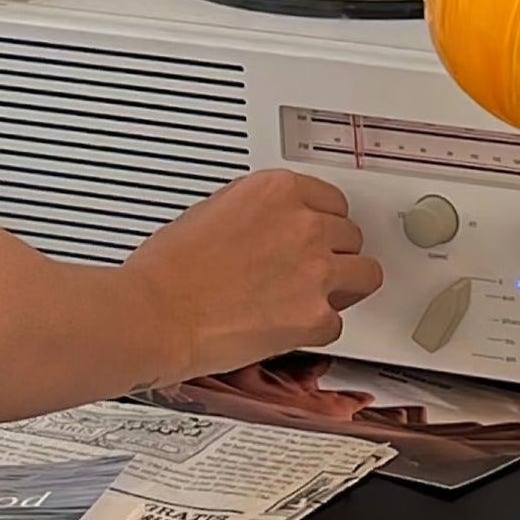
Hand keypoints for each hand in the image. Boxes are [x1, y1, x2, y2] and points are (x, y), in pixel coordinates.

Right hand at [120, 170, 382, 383]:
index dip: (324, 223)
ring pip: (365, 275)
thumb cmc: (167, 270)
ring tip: (317, 297)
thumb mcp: (214, 209)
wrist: (154, 315)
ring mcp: (315, 270)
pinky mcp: (315, 315)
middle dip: (333, 254)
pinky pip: (337, 322)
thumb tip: (270, 225)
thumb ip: (258, 212)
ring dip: (344, 287)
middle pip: (351, 236)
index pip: (334, 201)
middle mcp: (304, 225)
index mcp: (278, 190)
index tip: (319, 234)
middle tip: (309, 270)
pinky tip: (291, 328)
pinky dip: (318, 329)